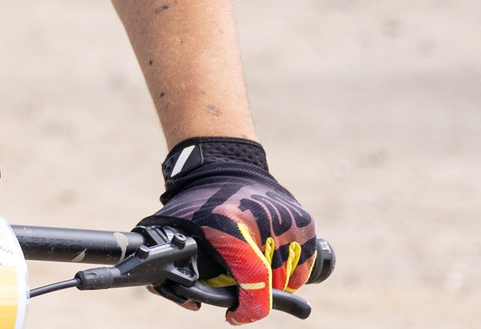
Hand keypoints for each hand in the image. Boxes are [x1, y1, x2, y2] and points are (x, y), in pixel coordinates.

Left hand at [144, 139, 317, 323]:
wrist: (225, 166)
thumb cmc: (197, 205)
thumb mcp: (176, 230)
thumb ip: (175, 267)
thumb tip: (190, 304)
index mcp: (234, 229)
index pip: (256, 281)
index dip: (249, 309)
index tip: (234, 315)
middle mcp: (267, 224)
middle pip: (273, 284)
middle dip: (254, 293)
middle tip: (238, 283)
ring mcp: (289, 222)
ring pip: (292, 278)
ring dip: (276, 281)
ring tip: (254, 268)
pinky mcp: (304, 222)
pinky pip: (306, 264)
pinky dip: (292, 270)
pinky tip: (272, 260)